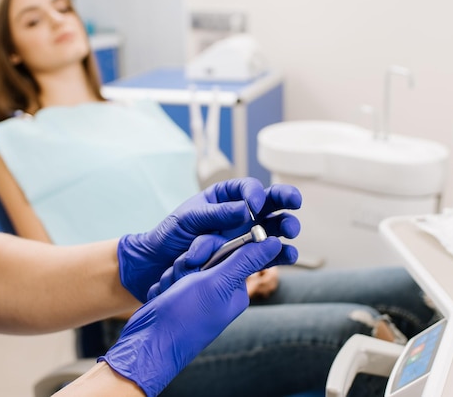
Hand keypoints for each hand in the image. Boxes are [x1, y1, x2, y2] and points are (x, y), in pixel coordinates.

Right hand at [100, 235, 283, 396]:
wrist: (148, 343)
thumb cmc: (184, 317)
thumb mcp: (217, 283)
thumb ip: (245, 260)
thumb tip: (276, 242)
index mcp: (235, 288)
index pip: (229, 250)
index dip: (209, 250)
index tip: (196, 261)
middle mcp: (219, 291)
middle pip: (204, 255)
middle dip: (186, 265)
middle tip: (181, 282)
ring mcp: (197, 295)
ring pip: (183, 264)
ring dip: (172, 275)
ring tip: (170, 293)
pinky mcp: (179, 297)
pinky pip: (170, 276)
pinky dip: (163, 285)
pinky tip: (162, 298)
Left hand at [118, 178, 301, 301]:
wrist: (158, 265)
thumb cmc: (170, 235)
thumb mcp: (188, 219)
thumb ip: (216, 214)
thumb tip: (246, 209)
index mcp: (224, 197)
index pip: (247, 188)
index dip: (255, 194)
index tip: (253, 206)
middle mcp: (239, 214)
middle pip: (270, 203)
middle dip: (285, 200)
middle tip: (294, 204)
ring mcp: (245, 235)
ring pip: (274, 227)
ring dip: (287, 226)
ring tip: (291, 231)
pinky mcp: (246, 258)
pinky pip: (268, 254)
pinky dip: (281, 254)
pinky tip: (288, 255)